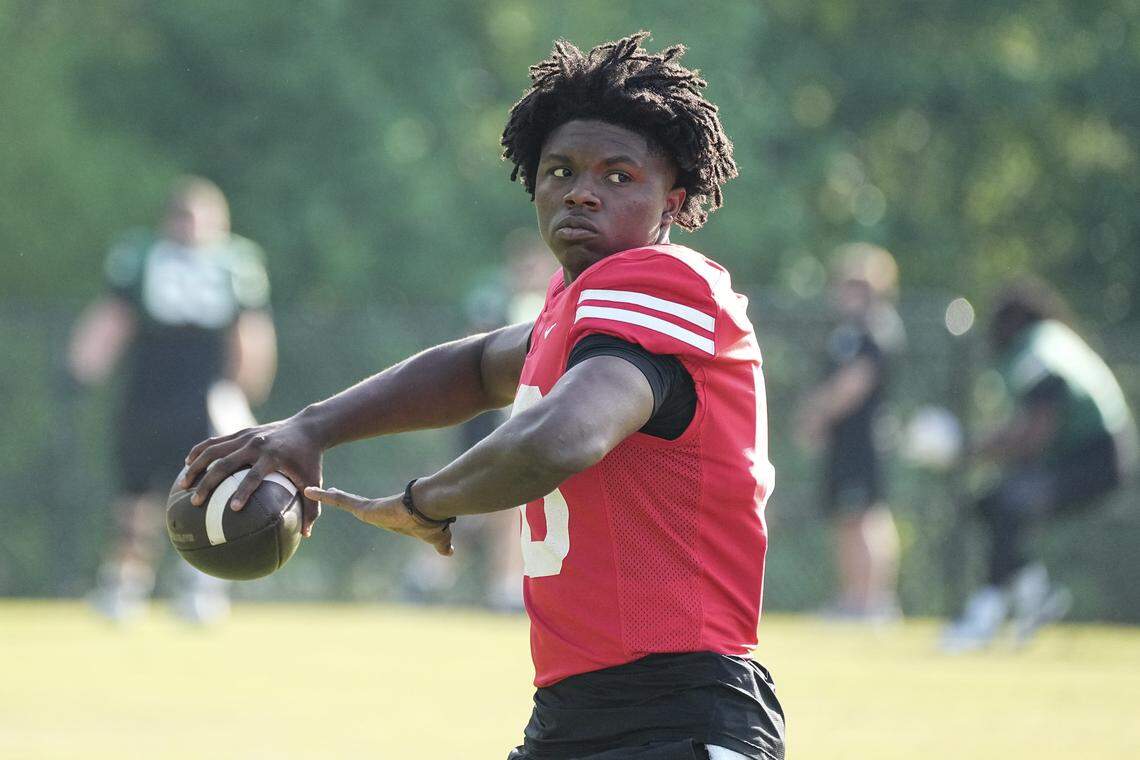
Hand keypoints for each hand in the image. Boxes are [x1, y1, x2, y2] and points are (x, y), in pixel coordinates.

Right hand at [181, 416, 323, 536]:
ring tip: (183, 485)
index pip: (254, 475)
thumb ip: (311, 508)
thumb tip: (305, 535)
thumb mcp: (313, 481)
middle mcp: (256, 445)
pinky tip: (187, 464)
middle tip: (196, 502)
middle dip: (208, 483)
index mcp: (274, 457)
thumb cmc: (310, 460)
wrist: (307, 428)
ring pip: (214, 450)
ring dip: (196, 467)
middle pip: (226, 464)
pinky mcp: (241, 433)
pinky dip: (199, 451)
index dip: (243, 491)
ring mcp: (246, 437)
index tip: (232, 509)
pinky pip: (215, 442)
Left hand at [305, 486, 453, 556]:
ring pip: (341, 500)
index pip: (372, 511)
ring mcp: (369, 508)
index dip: (363, 508)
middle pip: (353, 504)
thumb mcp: (436, 537)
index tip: (358, 506)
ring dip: (325, 497)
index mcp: (390, 517)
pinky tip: (309, 492)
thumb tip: (450, 552)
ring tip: (309, 490)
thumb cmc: (433, 524)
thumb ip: (441, 544)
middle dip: (340, 499)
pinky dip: (323, 496)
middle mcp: (377, 511)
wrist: (431, 510)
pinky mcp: (364, 507)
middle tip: (328, 493)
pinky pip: (339, 501)